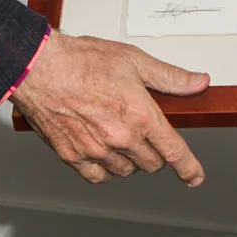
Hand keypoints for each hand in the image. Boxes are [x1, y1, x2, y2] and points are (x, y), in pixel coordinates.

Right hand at [10, 30, 209, 184]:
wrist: (39, 67)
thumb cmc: (81, 60)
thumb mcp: (134, 61)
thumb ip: (170, 77)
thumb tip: (197, 83)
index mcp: (140, 115)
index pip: (174, 151)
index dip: (188, 167)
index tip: (194, 176)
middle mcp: (120, 138)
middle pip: (151, 163)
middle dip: (155, 153)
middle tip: (146, 134)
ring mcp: (95, 150)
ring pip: (126, 171)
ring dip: (130, 161)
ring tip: (122, 137)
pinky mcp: (72, 155)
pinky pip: (97, 176)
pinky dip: (105, 170)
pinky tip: (104, 154)